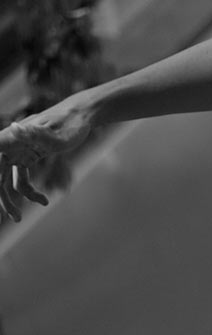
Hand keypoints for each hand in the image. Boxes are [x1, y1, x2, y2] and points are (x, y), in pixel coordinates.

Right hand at [0, 97, 94, 224]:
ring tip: (19, 219)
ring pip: (8, 178)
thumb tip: (14, 128)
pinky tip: (44, 201)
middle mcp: (10, 143)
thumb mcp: (54, 133)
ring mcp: (18, 150)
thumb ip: (33, 133)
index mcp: (11, 137)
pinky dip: (29, 191)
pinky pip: (21, 177)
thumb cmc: (70, 123)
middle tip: (15, 218)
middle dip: (3, 197)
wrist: (81, 115)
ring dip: (12, 198)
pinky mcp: (27, 155)